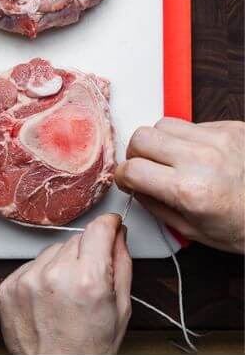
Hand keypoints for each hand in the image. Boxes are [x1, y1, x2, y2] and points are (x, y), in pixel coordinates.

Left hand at [0, 213, 131, 354]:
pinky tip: (48, 300)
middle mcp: (53, 276)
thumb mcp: (121, 306)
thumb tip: (118, 234)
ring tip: (66, 295)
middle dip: (86, 254)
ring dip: (61, 265)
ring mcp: (26, 282)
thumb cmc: (89, 348)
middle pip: (75, 240)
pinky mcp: (7, 289)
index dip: (109, 226)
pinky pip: (30, 267)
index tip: (110, 227)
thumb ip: (122, 263)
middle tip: (88, 282)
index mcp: (88, 279)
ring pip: (51, 252)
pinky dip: (40, 277)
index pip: (99, 228)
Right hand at [118, 119, 244, 253]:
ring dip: (160, 142)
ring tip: (170, 159)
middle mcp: (203, 159)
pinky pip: (194, 125)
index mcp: (189, 190)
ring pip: (164, 124)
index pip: (131, 168)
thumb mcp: (191, 230)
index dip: (123, 176)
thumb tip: (137, 187)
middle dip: (136, 154)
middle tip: (145, 168)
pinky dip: (187, 139)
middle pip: (142, 137)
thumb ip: (157, 205)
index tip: (128, 181)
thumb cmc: (244, 226)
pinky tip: (198, 156)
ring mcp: (220, 140)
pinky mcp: (234, 128)